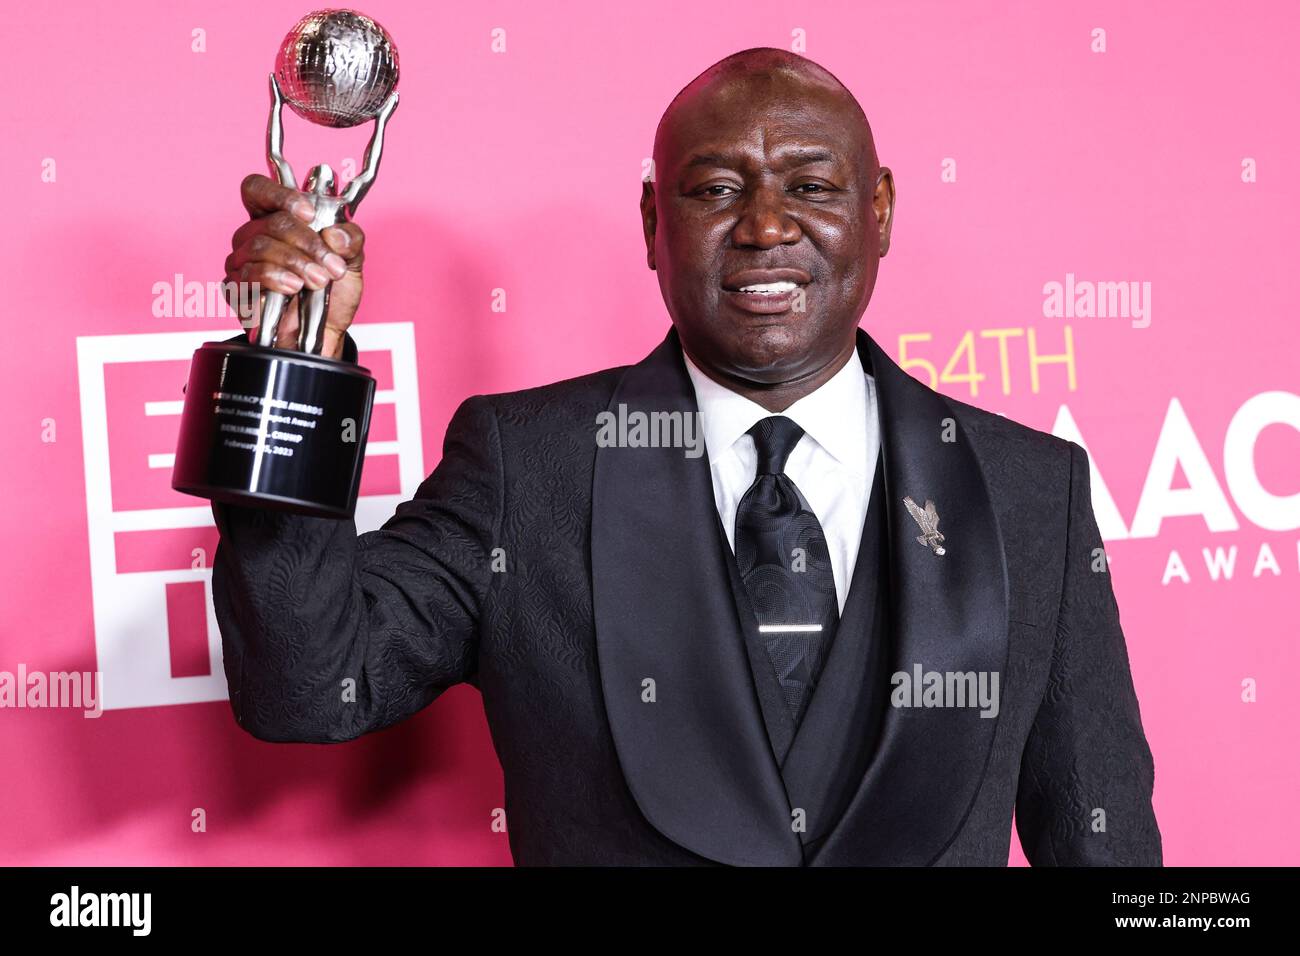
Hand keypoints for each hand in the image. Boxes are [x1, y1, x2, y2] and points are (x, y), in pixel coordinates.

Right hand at [223, 173, 365, 358]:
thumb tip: (335, 234)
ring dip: (296, 263)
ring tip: (319, 281)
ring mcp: (241, 261)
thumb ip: (351, 240)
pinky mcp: (236, 288)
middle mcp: (254, 236)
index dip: (280, 195)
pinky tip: (294, 287)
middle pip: (270, 222)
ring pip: (259, 247)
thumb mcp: (352, 261)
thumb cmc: (332, 292)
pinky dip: (276, 279)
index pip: (258, 189)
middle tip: (330, 264)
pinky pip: (249, 275)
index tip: (309, 213)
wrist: (325, 331)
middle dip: (307, 243)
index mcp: (276, 219)